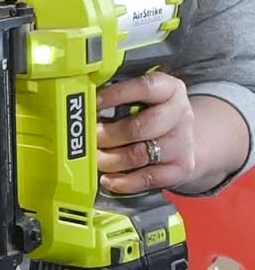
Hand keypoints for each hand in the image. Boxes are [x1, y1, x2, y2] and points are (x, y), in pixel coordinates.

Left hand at [96, 72, 194, 193]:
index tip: (92, 102)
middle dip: (106, 135)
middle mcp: (179, 115)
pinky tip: (107, 179)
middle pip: (139, 127)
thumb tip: (81, 100)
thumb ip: (117, 96)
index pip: (144, 87)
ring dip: (109, 160)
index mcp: (169, 89)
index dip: (116, 95)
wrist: (189, 136)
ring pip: (139, 155)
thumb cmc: (151, 112)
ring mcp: (182, 143)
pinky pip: (148, 178)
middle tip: (88, 138)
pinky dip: (123, 181)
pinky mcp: (181, 168)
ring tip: (94, 158)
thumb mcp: (142, 95)